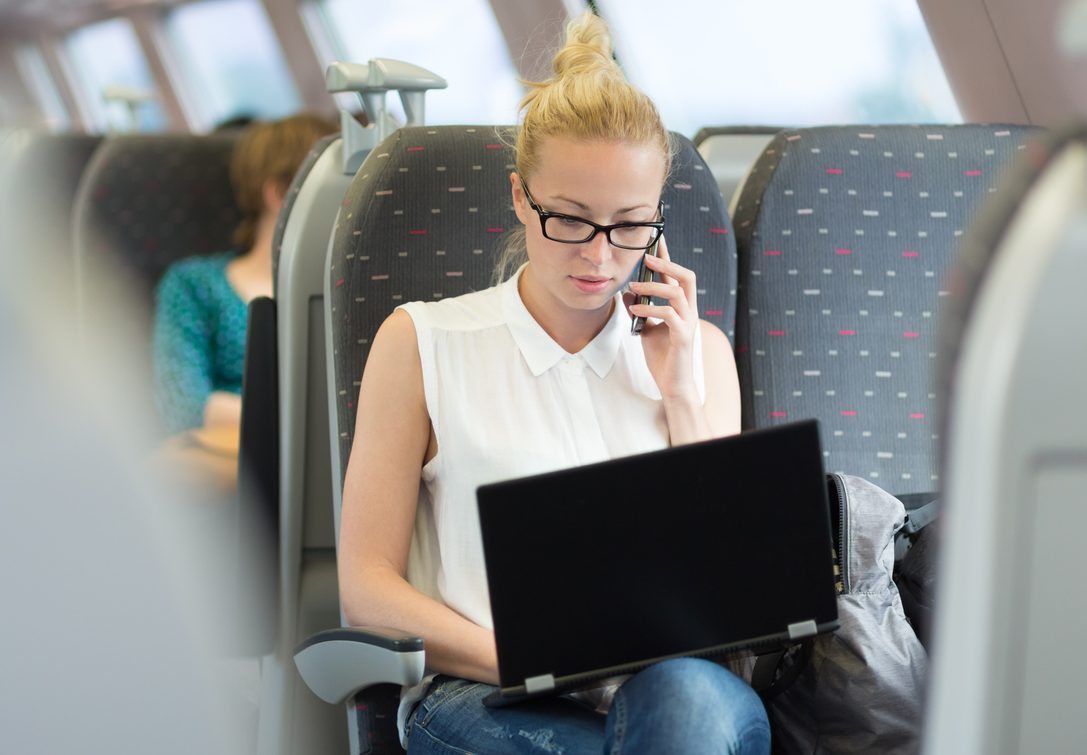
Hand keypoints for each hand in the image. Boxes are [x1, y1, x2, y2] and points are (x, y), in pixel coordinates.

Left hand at [622, 235, 699, 402]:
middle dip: (668, 264)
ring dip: (653, 287)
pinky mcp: (683, 337)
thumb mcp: (645, 329)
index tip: (657, 239)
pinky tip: (635, 310)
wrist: (672, 385)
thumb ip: (639, 310)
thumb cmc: (662, 357)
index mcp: (681, 307)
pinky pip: (669, 316)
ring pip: (677, 293)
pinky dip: (651, 309)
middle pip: (687, 277)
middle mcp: (689, 311)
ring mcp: (688, 323)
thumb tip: (626, 292)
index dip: (667, 257)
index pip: (676, 276)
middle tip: (647, 258)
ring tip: (633, 287)